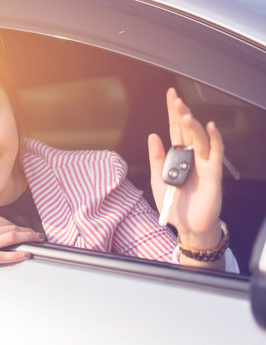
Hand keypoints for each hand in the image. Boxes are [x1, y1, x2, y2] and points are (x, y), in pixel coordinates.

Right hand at [0, 210, 43, 275]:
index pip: (3, 221)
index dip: (16, 225)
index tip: (22, 229)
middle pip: (10, 229)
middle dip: (27, 231)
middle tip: (36, 235)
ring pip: (10, 239)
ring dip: (26, 239)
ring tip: (35, 241)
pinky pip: (2, 256)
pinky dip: (16, 254)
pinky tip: (25, 254)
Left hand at [148, 88, 223, 249]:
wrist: (188, 226)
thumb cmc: (175, 205)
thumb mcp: (158, 180)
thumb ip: (156, 158)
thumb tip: (152, 135)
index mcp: (177, 156)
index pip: (174, 129)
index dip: (172, 112)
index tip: (170, 94)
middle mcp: (191, 156)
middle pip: (187, 130)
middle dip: (181, 113)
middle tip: (175, 98)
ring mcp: (203, 163)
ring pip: (200, 138)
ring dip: (192, 125)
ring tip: (184, 113)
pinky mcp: (214, 173)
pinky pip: (215, 153)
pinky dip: (215, 139)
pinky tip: (210, 126)